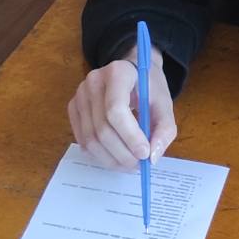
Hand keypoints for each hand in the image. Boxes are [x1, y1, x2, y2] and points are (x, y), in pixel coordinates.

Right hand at [68, 52, 176, 172]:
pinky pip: (83, 141)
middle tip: (139, 165)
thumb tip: (152, 158)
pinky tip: (115, 156)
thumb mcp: (165, 103)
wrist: (133, 72)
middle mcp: (93, 81)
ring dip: (111, 159)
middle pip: (102, 128)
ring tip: (130, 164)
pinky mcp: (74, 108)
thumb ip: (164, 129)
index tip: (145, 153)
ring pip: (90, 139)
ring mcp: (80, 95)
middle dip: (122, 153)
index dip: (130, 136)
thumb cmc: (149, 87)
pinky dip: (100, 155)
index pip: (116, 109)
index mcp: (118, 73)